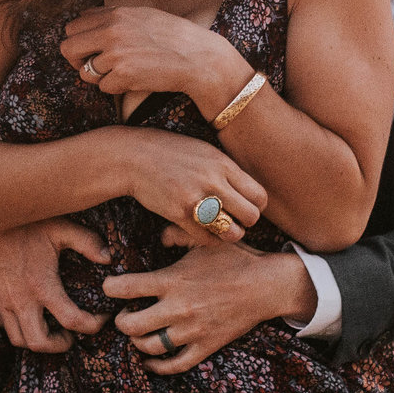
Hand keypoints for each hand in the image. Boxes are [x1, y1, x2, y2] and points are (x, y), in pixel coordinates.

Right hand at [0, 218, 109, 350]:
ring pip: (17, 339)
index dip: (91, 326)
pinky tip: (29, 315)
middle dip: (59, 346)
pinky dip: (17, 327)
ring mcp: (2, 299)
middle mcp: (20, 299)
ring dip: (37, 341)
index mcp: (42, 285)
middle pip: (38, 343)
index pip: (71, 320)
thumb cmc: (26, 221)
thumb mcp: (61, 227)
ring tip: (51, 330)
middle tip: (71, 336)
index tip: (100, 319)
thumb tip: (109, 258)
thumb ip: (87, 243)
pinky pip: (2, 324)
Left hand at [62, 6, 252, 112]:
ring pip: (85, 72)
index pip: (73, 27)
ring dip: (100, 77)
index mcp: (115, 14)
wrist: (198, 57)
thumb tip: (85, 21)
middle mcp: (111, 31)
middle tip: (95, 67)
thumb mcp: (142, 15)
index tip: (91, 50)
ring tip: (123, 73)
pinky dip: (116, 88)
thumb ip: (113, 17)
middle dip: (77, 60)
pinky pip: (103, 88)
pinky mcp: (123, 75)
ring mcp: (115, 53)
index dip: (79, 41)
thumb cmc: (173, 37)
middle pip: (68, 48)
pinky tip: (134, 80)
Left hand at [100, 237, 316, 374]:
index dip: (110, 288)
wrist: (268, 286)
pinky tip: (150, 360)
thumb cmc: (236, 259)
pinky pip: (174, 365)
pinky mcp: (205, 347)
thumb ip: (176, 235)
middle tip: (123, 314)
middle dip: (120, 320)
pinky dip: (157, 366)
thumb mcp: (204, 241)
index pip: (125, 287)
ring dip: (137, 341)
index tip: (110, 287)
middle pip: (130, 325)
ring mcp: (191, 331)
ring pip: (149, 347)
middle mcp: (178, 308)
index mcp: (173, 280)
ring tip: (138, 333)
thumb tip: (159, 237)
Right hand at [113, 129, 265, 243]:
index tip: (245, 207)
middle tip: (235, 221)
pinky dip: (208, 240)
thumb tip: (248, 190)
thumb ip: (227, 170)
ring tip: (220, 229)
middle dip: (246, 223)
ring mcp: (196, 199)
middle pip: (251, 216)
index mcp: (223, 164)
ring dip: (229, 235)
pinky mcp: (179, 214)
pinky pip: (206, 239)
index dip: (256, 206)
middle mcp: (213, 181)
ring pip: (231, 232)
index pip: (259, 195)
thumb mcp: (205, 152)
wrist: (134, 156)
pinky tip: (202, 232)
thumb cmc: (171, 153)